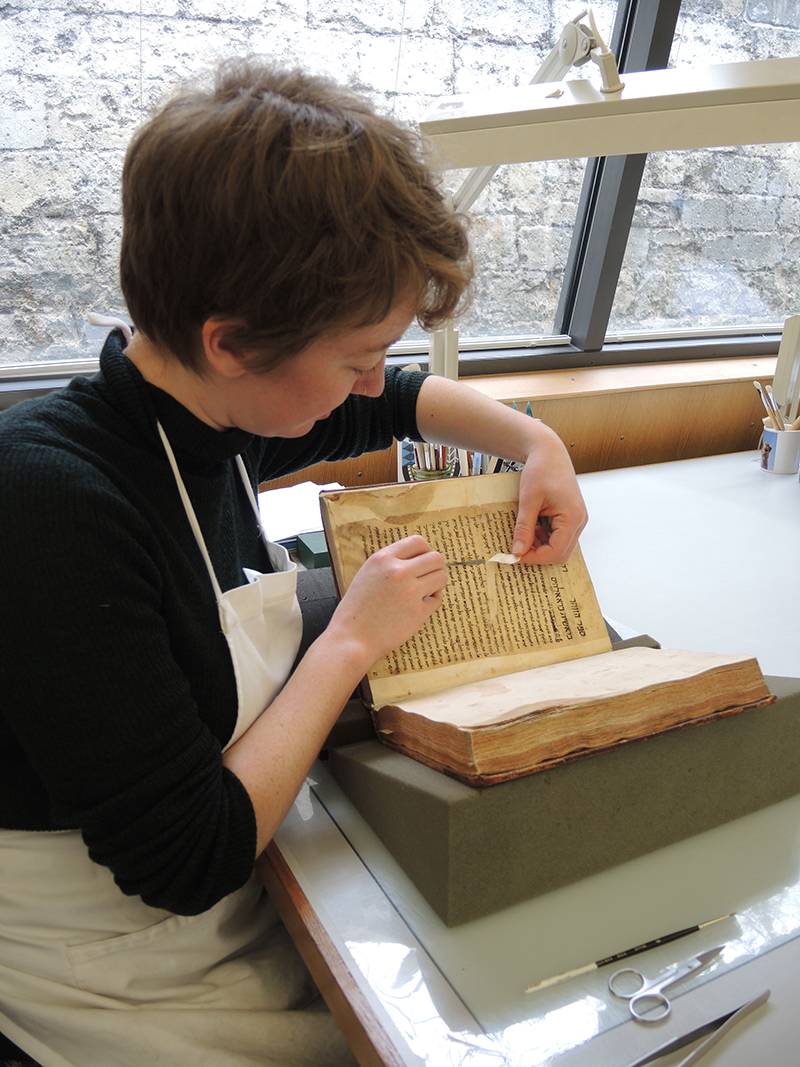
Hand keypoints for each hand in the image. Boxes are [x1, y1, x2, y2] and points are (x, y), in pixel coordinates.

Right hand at [329, 535, 446, 666]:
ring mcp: (410, 592)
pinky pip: (437, 600)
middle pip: (435, 557)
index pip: (417, 541)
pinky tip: (419, 606)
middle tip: (429, 577)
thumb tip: (413, 559)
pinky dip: (432, 602)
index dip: (425, 551)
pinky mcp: (418, 612)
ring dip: (437, 583)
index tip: (424, 560)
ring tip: (426, 591)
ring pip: (441, 577)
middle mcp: (398, 572)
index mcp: (383, 559)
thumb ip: (388, 565)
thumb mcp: (366, 575)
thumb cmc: (355, 611)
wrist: (351, 639)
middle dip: (436, 567)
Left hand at [511, 427, 586, 564]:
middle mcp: (579, 520)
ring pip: (560, 547)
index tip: (516, 555)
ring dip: (541, 546)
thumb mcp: (528, 500)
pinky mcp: (571, 517)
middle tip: (518, 548)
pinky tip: (532, 527)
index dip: (535, 557)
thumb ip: (524, 528)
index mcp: (572, 517)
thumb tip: (518, 550)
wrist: (548, 452)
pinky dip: (544, 537)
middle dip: (539, 554)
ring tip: (524, 533)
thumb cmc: (542, 469)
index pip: (556, 551)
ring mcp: (576, 519)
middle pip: (561, 553)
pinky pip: (559, 536)